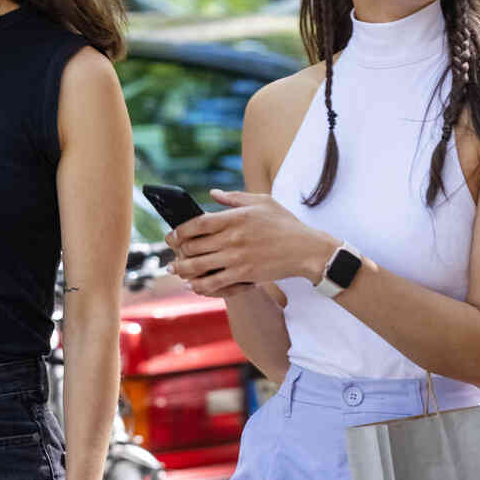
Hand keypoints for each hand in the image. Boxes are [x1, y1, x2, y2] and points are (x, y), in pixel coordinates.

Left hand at [167, 190, 333, 296]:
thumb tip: (212, 194)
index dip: (180, 230)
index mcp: (236, 217)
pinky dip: (199, 285)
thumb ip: (234, 198)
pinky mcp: (243, 275)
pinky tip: (193, 285)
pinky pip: (214, 283)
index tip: (173, 235)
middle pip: (193, 245)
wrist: (306, 249)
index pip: (198, 223)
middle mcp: (233, 238)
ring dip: (182, 269)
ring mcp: (237, 258)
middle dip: (178, 250)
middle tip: (172, 253)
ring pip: (199, 266)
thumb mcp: (262, 202)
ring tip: (175, 270)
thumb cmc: (285, 224)